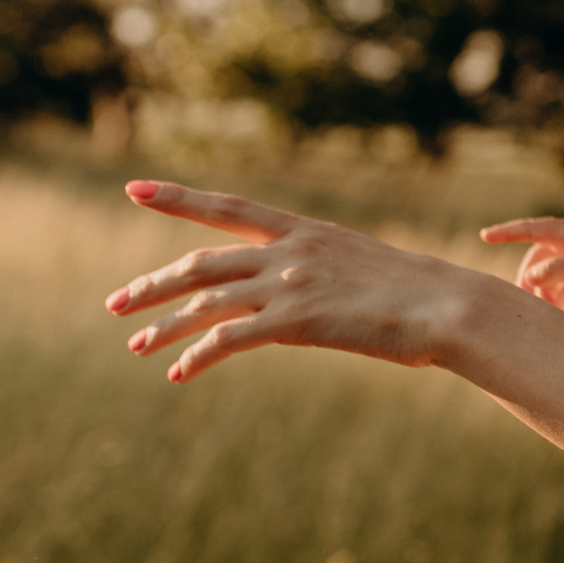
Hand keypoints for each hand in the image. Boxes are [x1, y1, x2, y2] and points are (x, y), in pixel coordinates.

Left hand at [107, 182, 480, 381]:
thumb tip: (297, 298)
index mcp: (306, 232)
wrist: (448, 307)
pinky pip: (229, 339)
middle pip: (201, 263)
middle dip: (152, 284)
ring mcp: (291, 285)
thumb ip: (319, 274)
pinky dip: (197, 355)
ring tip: (135, 346)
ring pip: (206, 302)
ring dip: (164, 325)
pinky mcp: (296, 322)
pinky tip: (179, 373)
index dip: (179, 199)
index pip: (230, 209)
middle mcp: (290, 252)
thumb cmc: (419, 295)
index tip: (135, 189)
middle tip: (115, 303)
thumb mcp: (361, 269)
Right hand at [478, 217, 563, 307]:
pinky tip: (551, 312)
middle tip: (519, 296)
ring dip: (541, 290)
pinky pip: (563, 286)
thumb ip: (555, 271)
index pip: (531, 229)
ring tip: (536, 307)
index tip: (484, 235)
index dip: (506, 232)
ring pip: (550, 274)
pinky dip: (555, 297)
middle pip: (538, 257)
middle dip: (527, 276)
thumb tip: (528, 278)